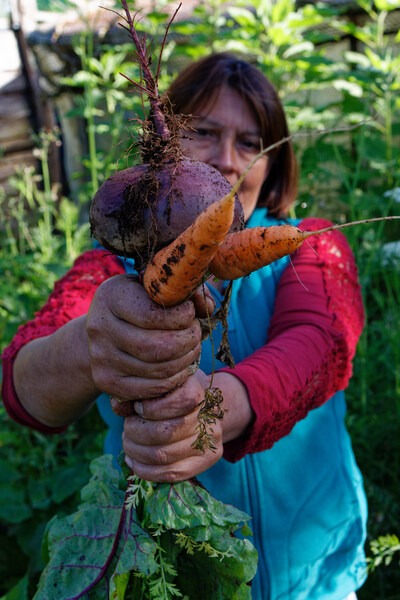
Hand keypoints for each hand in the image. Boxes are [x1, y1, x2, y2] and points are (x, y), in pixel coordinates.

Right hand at [86, 275, 213, 400]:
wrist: (102, 329)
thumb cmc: (139, 302)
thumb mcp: (157, 288)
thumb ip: (184, 291)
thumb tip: (205, 307)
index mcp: (111, 297)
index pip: (152, 315)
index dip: (182, 316)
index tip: (190, 312)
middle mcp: (100, 328)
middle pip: (157, 347)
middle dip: (188, 341)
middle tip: (195, 333)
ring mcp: (101, 358)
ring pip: (158, 370)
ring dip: (186, 360)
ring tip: (191, 347)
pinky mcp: (106, 382)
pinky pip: (152, 388)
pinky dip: (175, 379)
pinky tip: (181, 366)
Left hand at [122, 370, 222, 482]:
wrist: (202, 407)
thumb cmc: (172, 393)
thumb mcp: (158, 385)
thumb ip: (138, 393)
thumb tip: (119, 406)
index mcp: (197, 390)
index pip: (176, 402)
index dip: (149, 408)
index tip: (137, 408)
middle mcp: (208, 416)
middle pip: (164, 432)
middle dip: (135, 432)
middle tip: (127, 428)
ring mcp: (210, 441)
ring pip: (163, 456)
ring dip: (136, 452)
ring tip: (128, 443)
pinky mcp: (207, 460)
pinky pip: (171, 474)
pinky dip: (145, 470)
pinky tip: (134, 461)